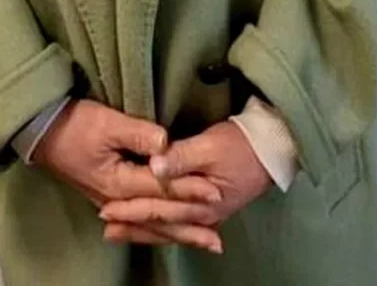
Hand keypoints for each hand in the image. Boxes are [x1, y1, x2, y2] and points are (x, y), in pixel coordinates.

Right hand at [31, 99, 224, 249]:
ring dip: (178, 233)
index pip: (162, 189)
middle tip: (218, 239)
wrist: (43, 130)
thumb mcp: (107, 122)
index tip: (215, 192)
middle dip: (189, 227)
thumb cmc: (75, 124)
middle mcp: (116, 200)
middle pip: (159, 217)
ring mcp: (111, 201)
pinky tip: (170, 233)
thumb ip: (138, 134)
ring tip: (204, 242)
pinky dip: (159, 228)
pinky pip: (141, 219)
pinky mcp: (110, 196)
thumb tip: (166, 143)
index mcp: (118, 182)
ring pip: (151, 223)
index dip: (189, 189)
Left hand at [98, 120, 272, 251]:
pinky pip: (179, 224)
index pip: (158, 208)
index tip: (106, 208)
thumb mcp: (210, 145)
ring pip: (168, 228)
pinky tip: (152, 233)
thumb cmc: (241, 144)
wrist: (273, 149)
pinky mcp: (209, 210)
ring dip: (143, 231)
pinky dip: (162, 229)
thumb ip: (181, 156)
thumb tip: (153, 164)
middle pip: (160, 223)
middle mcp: (202, 216)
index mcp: (200, 203)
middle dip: (132, 225)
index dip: (131, 208)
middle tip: (104, 226)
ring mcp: (206, 216)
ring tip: (118, 233)